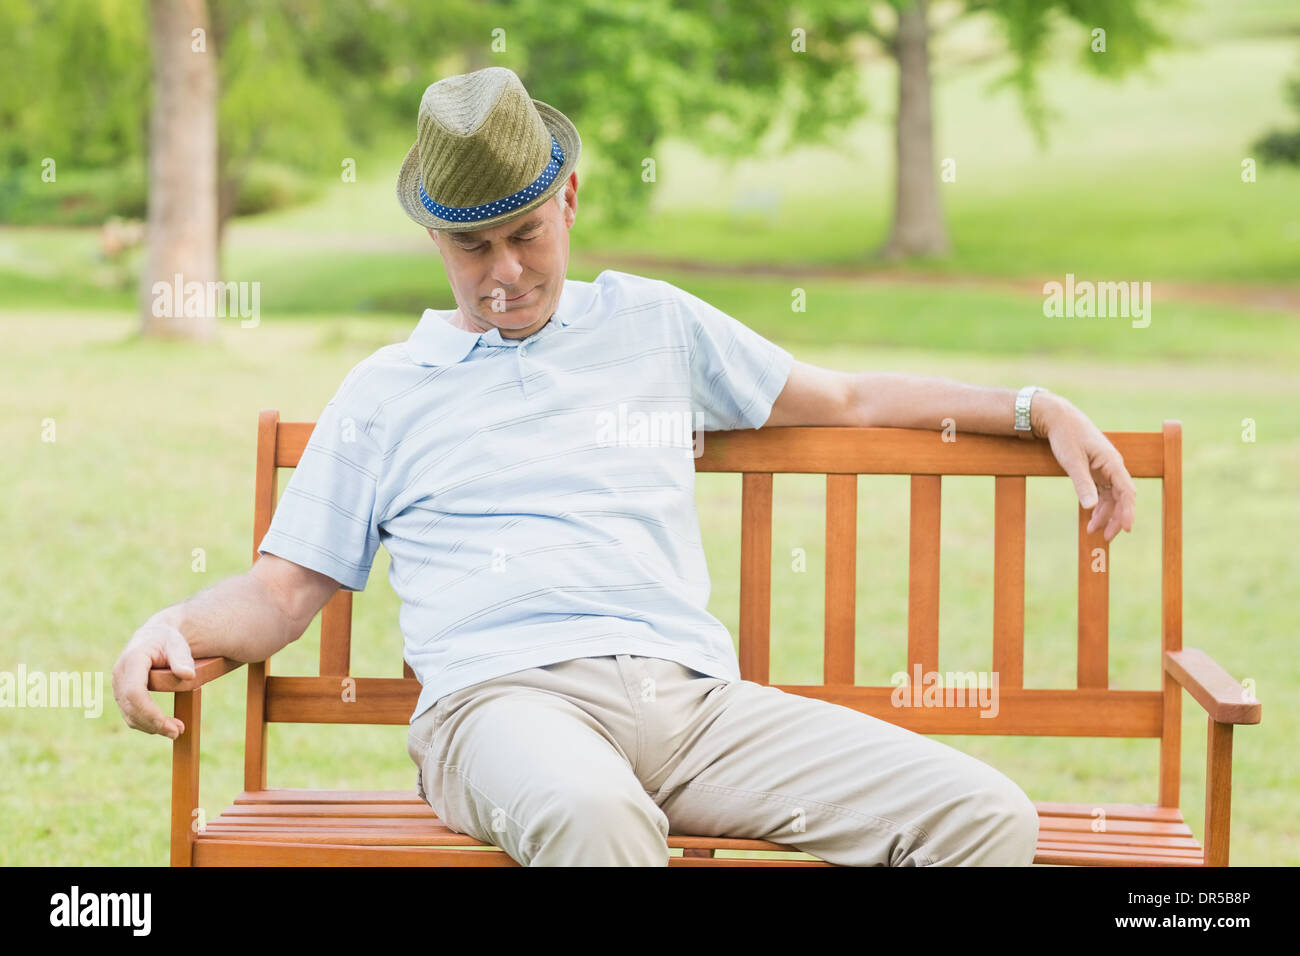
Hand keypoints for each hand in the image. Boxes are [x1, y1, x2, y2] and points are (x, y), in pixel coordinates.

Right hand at [112, 610, 195, 738]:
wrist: (154, 636)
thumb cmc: (167, 640)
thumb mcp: (177, 644)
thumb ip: (182, 658)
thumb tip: (188, 675)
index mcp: (132, 661)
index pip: (135, 692)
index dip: (150, 712)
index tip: (170, 725)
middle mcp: (120, 674)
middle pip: (131, 707)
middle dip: (153, 723)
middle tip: (178, 732)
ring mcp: (118, 685)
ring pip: (129, 714)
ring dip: (150, 727)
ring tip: (176, 730)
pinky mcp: (122, 694)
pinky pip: (131, 714)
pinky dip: (146, 723)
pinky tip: (164, 726)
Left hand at [1033, 392, 1136, 541]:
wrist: (1058, 418)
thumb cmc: (1066, 436)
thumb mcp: (1072, 461)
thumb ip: (1082, 484)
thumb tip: (1090, 508)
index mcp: (1112, 463)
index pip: (1127, 492)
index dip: (1128, 512)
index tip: (1125, 529)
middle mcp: (1113, 467)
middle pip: (1122, 498)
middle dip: (1116, 518)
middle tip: (1106, 537)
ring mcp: (1105, 469)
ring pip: (1111, 497)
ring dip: (1105, 514)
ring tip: (1092, 530)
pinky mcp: (1096, 470)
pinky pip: (1103, 492)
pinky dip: (1098, 504)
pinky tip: (1090, 517)